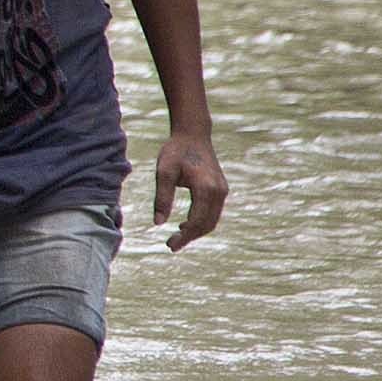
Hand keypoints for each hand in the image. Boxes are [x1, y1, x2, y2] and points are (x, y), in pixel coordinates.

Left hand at [154, 129, 226, 249]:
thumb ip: (161, 198)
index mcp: (206, 188)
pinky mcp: (221, 189)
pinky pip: (213, 212)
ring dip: (196, 232)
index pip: (196, 221)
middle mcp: (219, 191)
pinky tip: (185, 225)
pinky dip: (201, 222)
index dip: (184, 236)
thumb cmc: (175, 151)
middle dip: (190, 237)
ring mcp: (222, 190)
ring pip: (212, 220)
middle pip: (207, 224)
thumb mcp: (163, 173)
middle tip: (170, 245)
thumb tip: (158, 223)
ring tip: (177, 238)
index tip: (169, 244)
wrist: (193, 135)